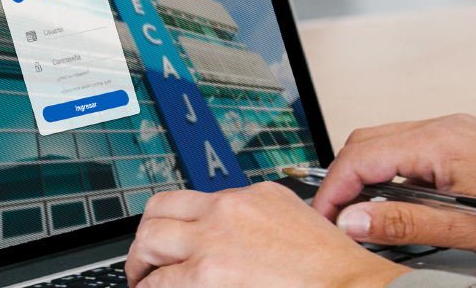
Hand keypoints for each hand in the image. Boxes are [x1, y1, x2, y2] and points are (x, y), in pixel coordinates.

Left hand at [125, 180, 401, 287]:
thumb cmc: (334, 271)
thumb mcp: (297, 224)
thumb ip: (260, 224)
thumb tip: (237, 243)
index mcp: (256, 196)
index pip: (199, 199)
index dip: (180, 222)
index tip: (178, 238)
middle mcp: (229, 211)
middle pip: (161, 209)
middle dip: (148, 237)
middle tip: (148, 260)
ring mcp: (213, 242)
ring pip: (149, 241)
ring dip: (141, 264)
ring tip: (144, 281)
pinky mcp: (204, 275)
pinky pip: (159, 283)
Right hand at [313, 114, 475, 261]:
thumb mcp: (469, 232)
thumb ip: (405, 223)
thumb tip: (354, 220)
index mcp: (444, 142)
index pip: (363, 155)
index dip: (334, 190)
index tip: (323, 221)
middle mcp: (450, 127)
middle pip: (370, 141)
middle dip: (344, 180)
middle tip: (336, 222)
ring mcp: (462, 131)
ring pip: (392, 143)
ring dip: (368, 176)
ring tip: (364, 218)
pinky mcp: (471, 143)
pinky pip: (416, 149)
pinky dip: (394, 173)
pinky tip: (400, 204)